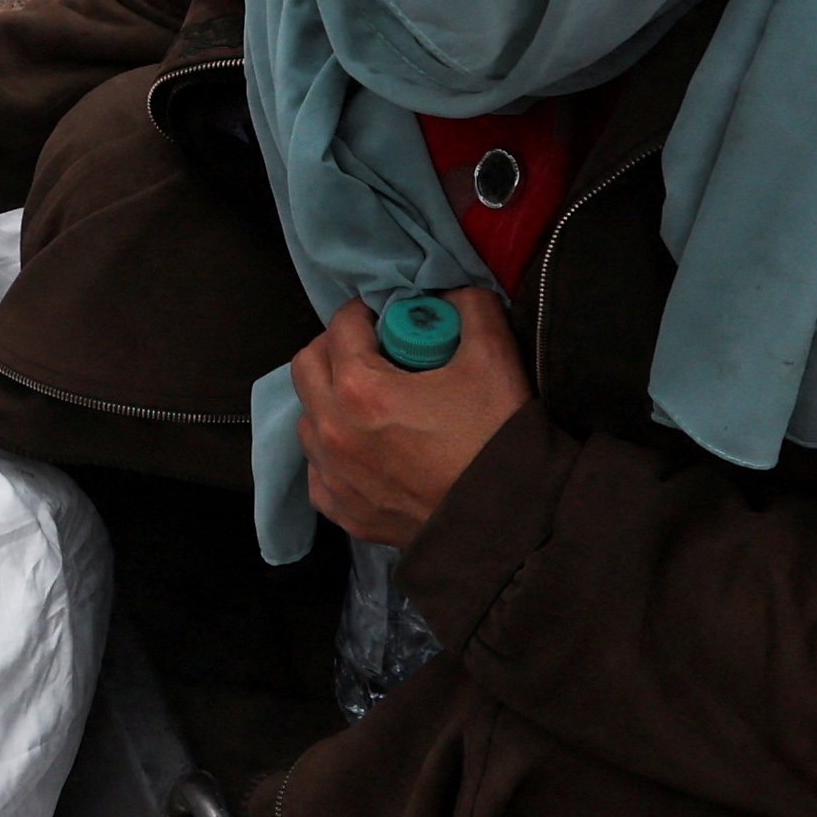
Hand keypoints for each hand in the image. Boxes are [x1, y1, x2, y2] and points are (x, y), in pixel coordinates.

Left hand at [289, 290, 531, 544]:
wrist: (508, 522)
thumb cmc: (497, 438)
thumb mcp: (494, 356)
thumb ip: (469, 307)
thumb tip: (449, 293)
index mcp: (360, 389)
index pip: (341, 326)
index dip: (366, 313)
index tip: (389, 318)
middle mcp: (333, 431)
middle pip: (307, 366)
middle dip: (335, 348)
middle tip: (374, 351)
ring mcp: (334, 476)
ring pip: (308, 418)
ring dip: (330, 400)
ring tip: (372, 402)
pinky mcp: (343, 511)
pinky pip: (318, 470)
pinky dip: (334, 452)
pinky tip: (367, 449)